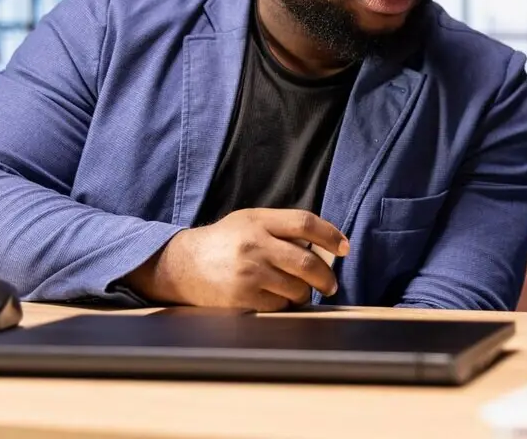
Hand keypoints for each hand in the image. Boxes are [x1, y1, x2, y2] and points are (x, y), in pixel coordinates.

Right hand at [127, 209, 348, 311]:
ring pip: (297, 288)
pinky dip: (286, 305)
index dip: (331, 235)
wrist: (182, 265)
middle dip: (326, 277)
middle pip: (307, 262)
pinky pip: (279, 306)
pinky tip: (278, 299)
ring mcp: (248, 273)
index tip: (344, 247)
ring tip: (300, 292)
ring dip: (305, 293)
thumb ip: (282, 228)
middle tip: (331, 284)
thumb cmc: (224, 242)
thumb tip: (324, 245)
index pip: (305, 223)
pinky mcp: (241, 298)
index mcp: (259, 220)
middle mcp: (255, 245)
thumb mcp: (250, 221)